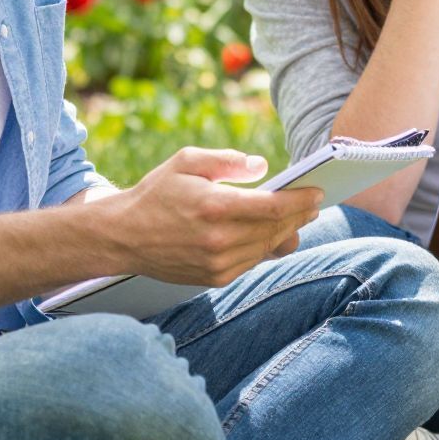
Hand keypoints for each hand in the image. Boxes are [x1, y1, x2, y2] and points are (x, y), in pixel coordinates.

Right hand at [94, 148, 322, 286]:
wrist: (121, 237)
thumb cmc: (156, 193)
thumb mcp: (187, 161)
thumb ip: (227, 161)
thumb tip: (262, 167)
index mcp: (214, 207)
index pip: (273, 207)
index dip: (300, 200)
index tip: (317, 192)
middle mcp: (219, 240)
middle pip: (276, 228)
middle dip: (300, 215)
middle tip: (313, 203)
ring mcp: (217, 263)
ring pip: (267, 248)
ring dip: (287, 232)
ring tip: (298, 217)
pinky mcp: (213, 278)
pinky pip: (252, 262)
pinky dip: (266, 248)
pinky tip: (272, 234)